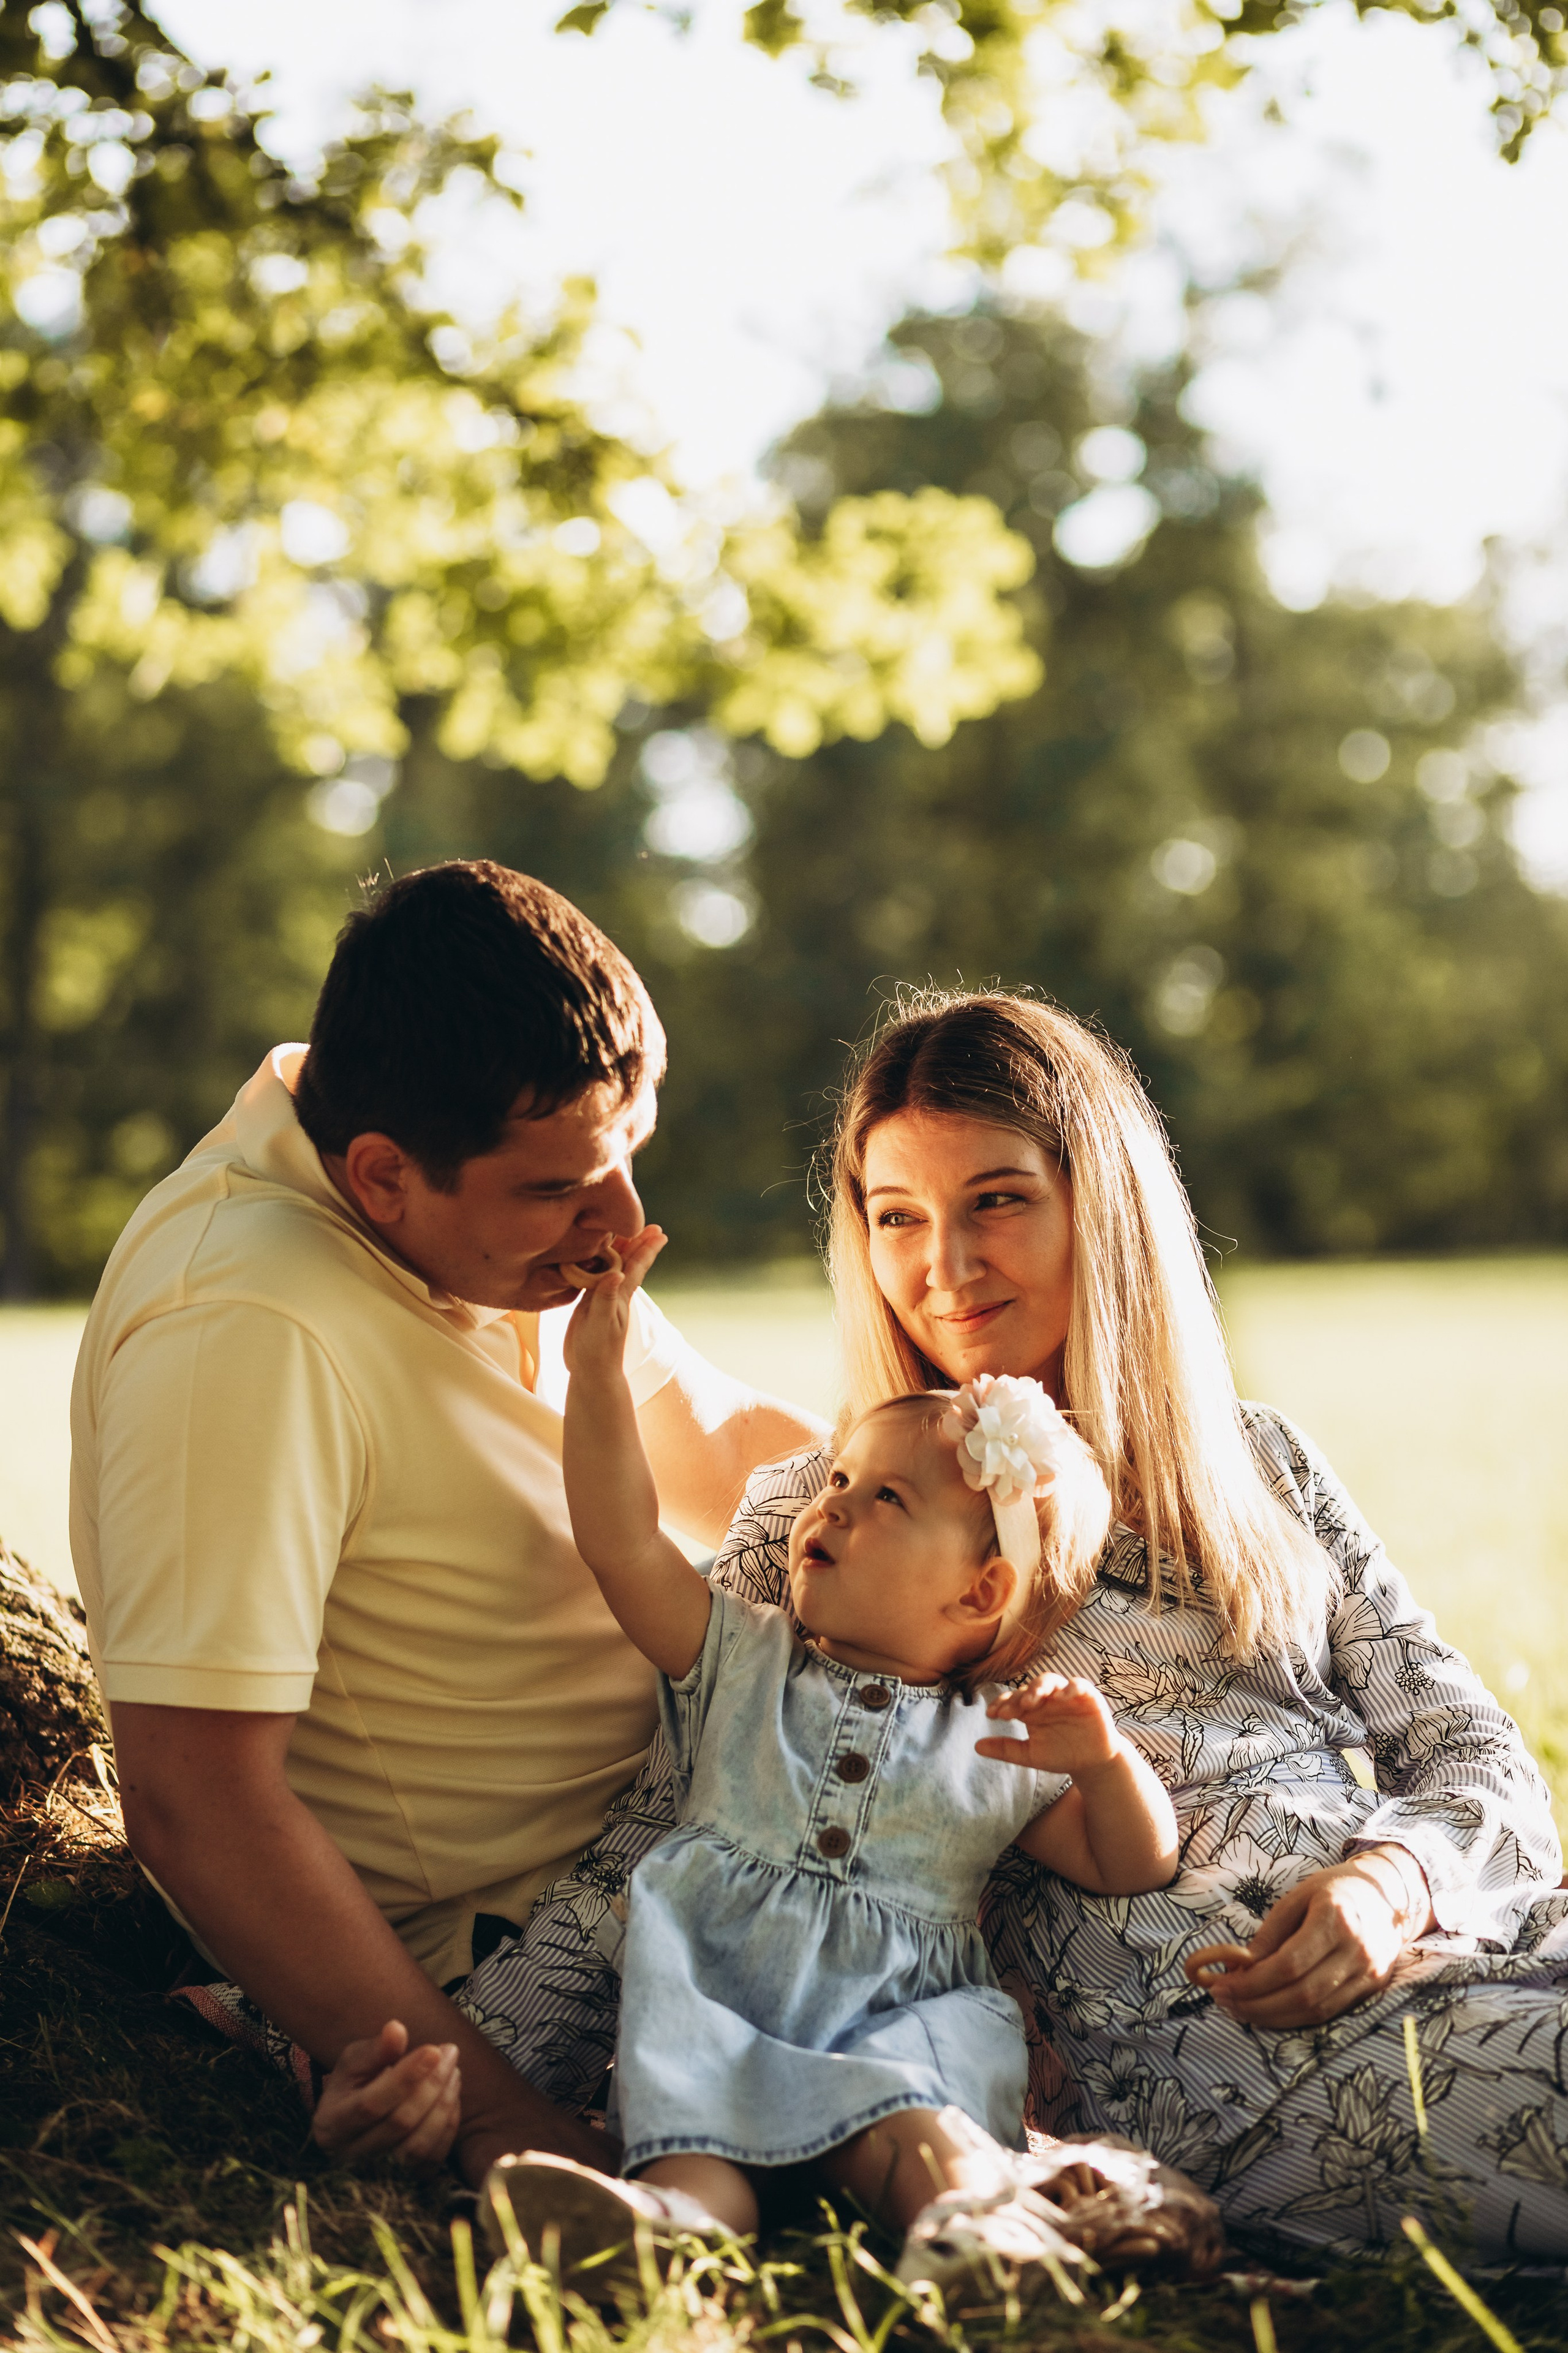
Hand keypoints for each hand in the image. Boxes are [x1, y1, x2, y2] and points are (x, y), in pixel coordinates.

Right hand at [312, 2020, 461, 2167]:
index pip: (371, 2105)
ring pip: (418, 2147)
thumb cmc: (353, 2087)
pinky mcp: (403, 2183)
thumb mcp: (354, 2063)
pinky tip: (452, 2098)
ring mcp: (377, 2175)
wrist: (353, 2123)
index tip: (433, 2050)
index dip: (405, 2077)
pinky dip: (448, 2128)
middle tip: (450, 2053)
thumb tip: (397, 2029)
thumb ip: (376, 2049)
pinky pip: (432, 2161)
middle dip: (431, 2085)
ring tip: (454, 2072)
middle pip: (399, 2124)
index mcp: (332, 2124)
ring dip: (443, 2105)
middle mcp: (350, 2156)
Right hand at [561, 1226, 665, 1376]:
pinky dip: (600, 1264)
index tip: (659, 1232)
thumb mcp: (601, 1323)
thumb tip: (617, 1274)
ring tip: (628, 1235)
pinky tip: (599, 1259)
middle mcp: (615, 1294)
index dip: (646, 1248)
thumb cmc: (597, 1350)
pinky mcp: (590, 1304)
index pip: (635, 1266)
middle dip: (639, 1244)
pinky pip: (598, 1277)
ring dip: (622, 1251)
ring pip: (614, 1268)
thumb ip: (607, 1299)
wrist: (591, 1372)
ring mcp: (604, 1299)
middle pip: (629, 1263)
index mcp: (620, 1295)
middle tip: (653, 1227)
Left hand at [977, 1673, 1121, 1776]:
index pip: (1012, 1699)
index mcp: (1031, 1709)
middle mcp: (1047, 1698)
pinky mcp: (1088, 1697)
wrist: (1092, 1763)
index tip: (992, 1714)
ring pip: (1051, 1680)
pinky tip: (1064, 1696)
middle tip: (1010, 1712)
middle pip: (1029, 1688)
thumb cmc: (1061, 1754)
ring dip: (1040, 1687)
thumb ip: (1006, 1749)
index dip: (1002, 1704)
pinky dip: (1072, 1687)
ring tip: (1032, 1700)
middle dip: (1019, 1697)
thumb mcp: (1031, 1754)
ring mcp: (1066, 1696)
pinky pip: (1079, 1685)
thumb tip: (976, 1746)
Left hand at [1189, 1848, 1433, 2028]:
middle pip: (1302, 1993)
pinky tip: (1271, 2013)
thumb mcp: (1299, 1895)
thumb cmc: (1337, 1889)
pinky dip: (1296, 2018)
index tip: (1221, 1986)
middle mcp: (1356, 1951)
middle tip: (1225, 2002)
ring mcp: (1368, 1974)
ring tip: (1241, 2010)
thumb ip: (1271, 1932)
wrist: (1390, 1895)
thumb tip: (1239, 1967)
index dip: (1252, 1982)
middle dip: (1257, 2005)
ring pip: (1316, 2010)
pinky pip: (1330, 2013)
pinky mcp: (1373, 1989)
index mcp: (1335, 1919)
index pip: (1289, 1964)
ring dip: (1273, 2017)